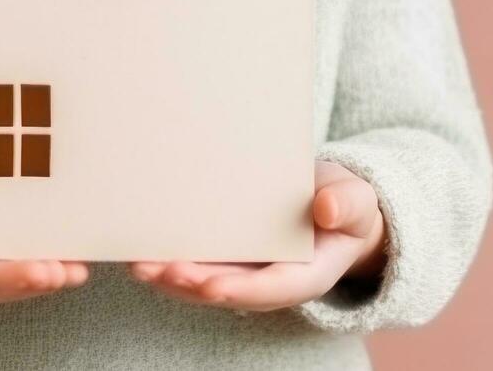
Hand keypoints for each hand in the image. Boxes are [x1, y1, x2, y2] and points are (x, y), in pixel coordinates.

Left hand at [128, 160, 386, 311]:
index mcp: (305, 275)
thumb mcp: (355, 201)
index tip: (210, 286)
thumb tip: (327, 209)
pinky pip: (197, 262)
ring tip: (137, 262)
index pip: (269, 288)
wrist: (334, 205)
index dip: (239, 290)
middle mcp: (270, 280)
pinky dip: (168, 259)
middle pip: (226, 289)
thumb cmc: (346, 204)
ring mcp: (246, 270)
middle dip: (189, 284)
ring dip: (169, 276)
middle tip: (155, 269)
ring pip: (204, 281)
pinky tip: (139, 250)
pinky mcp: (228, 256)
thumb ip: (346, 205)